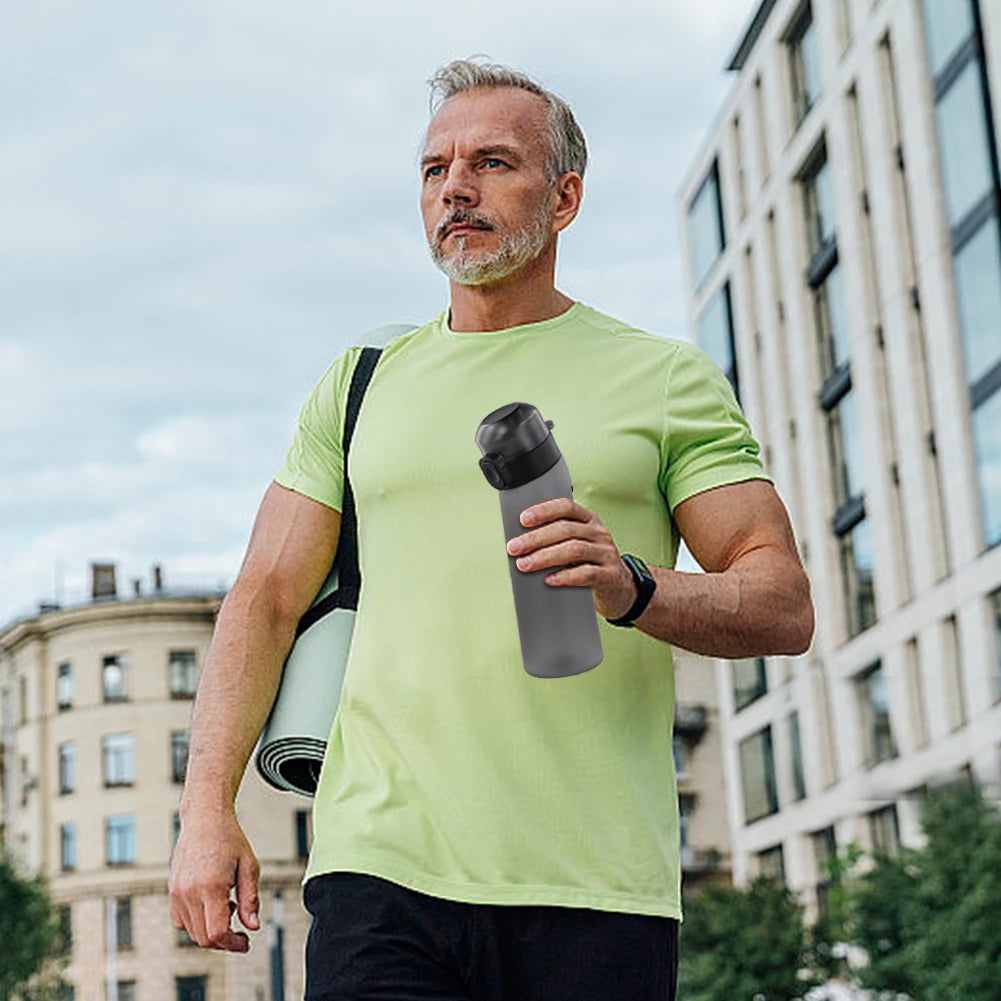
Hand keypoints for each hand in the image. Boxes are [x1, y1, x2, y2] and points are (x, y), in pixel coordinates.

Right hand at [168, 808, 260, 951]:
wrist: (205, 819)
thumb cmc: (229, 839)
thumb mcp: (249, 866)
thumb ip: (251, 899)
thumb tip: (253, 927)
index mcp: (211, 886)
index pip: (217, 932)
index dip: (232, 943)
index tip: (245, 942)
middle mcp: (189, 892)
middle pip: (203, 937)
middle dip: (224, 941)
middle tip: (241, 933)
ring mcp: (177, 892)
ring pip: (192, 932)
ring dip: (211, 931)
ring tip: (229, 906)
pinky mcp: (172, 891)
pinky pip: (180, 921)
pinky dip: (196, 922)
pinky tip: (212, 904)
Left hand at [506, 498, 636, 620]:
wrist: (621, 590)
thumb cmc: (592, 565)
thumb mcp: (578, 546)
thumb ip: (557, 540)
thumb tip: (521, 543)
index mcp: (589, 521)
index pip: (566, 507)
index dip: (544, 511)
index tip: (523, 519)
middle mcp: (599, 534)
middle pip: (565, 529)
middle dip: (536, 538)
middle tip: (514, 548)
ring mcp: (606, 554)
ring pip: (574, 550)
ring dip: (544, 557)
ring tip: (525, 564)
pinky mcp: (609, 575)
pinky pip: (586, 573)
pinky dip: (565, 576)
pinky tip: (549, 580)